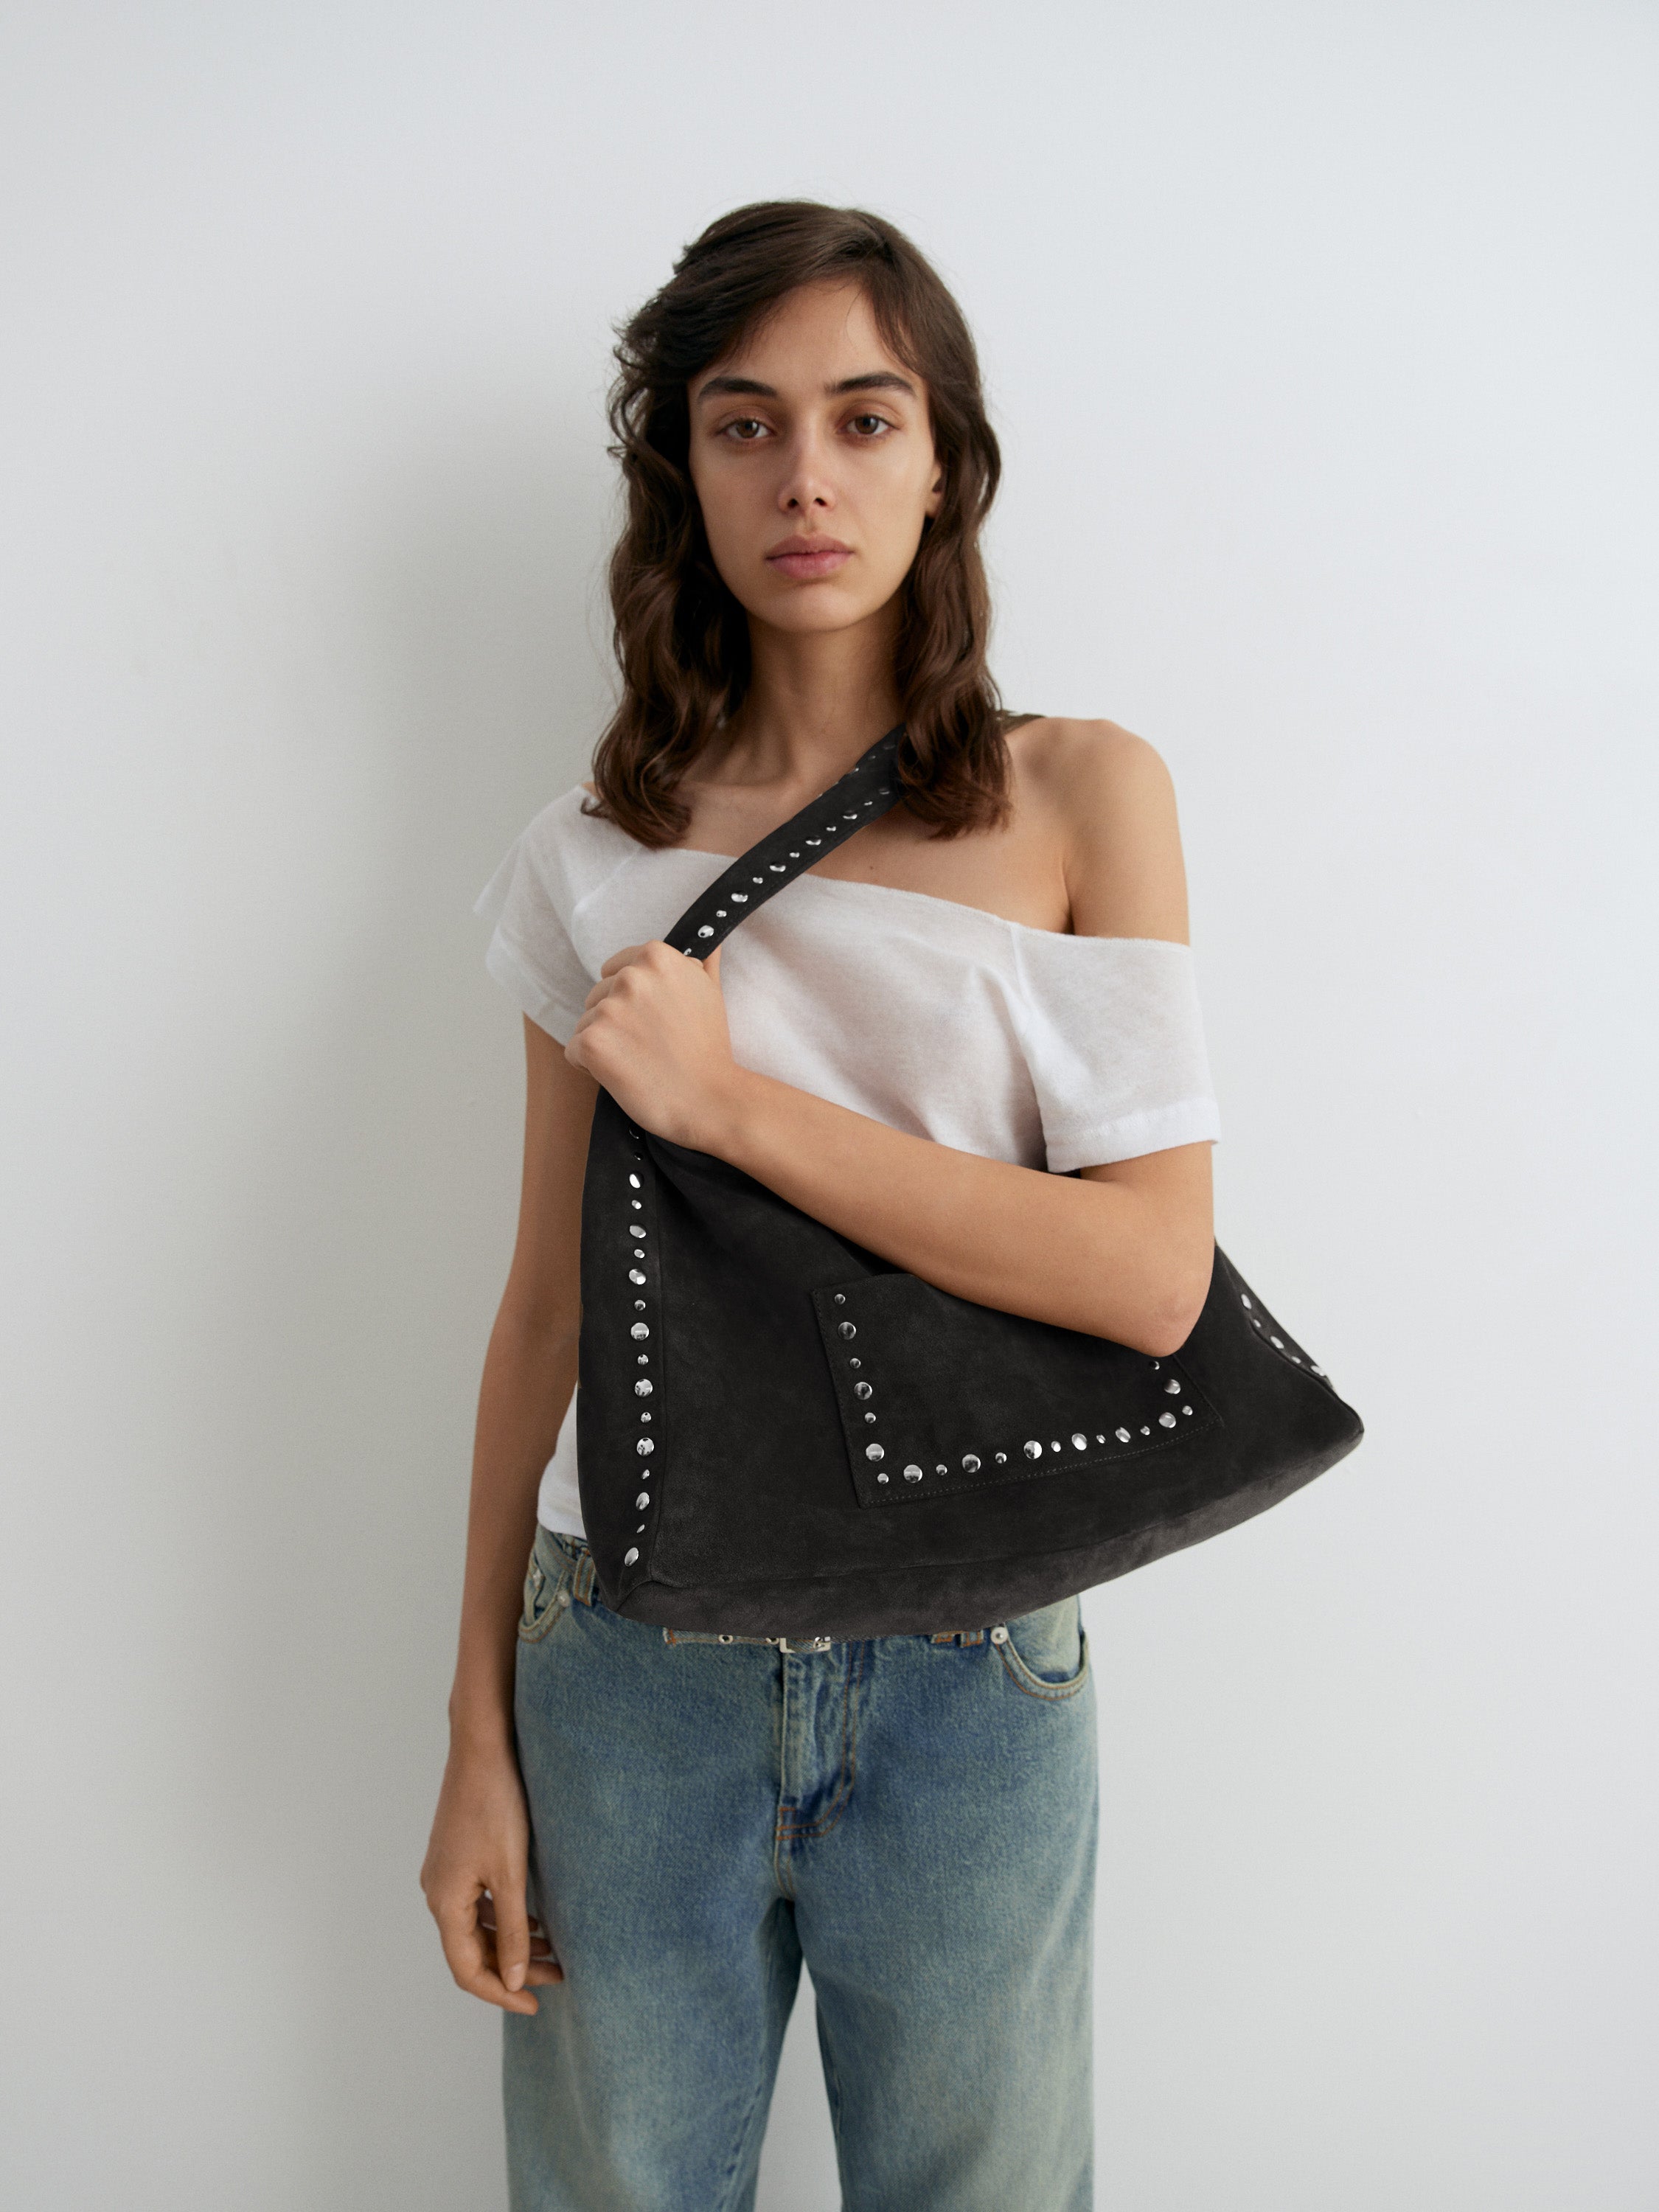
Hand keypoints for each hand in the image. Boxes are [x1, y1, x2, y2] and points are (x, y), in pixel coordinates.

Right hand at [420, 1740, 562, 2014]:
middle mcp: (437, 1892)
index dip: (500, 1994)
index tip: (535, 2007)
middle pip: (472, 1950)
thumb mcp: (510, 1874)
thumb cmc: (496, 1806)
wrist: (482, 1748)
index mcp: (445, 1902)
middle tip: (557, 1976)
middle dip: (513, 1968)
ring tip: (552, 1950)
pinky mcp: (456, 1856)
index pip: (467, 1970)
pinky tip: (532, 1919)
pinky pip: (476, 1903)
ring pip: (476, 1926)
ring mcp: (445, 1873)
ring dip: (510, 1943)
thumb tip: (511, 1980)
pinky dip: (503, 1918)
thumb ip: (510, 1930)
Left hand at [564, 939, 741, 1149]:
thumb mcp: (710, 993)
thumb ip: (701, 963)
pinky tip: (623, 1076)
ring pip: (585, 1024)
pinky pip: (574, 1051)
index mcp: (656, 957)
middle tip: (650, 1046)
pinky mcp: (592, 1042)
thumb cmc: (710, 1049)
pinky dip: (591, 1067)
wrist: (710, 1099)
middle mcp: (630, 977)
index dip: (629, 1000)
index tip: (653, 1021)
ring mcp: (609, 1009)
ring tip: (639, 1062)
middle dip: (616, 1022)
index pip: (615, 970)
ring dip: (604, 1045)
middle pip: (597, 997)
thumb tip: (708, 942)